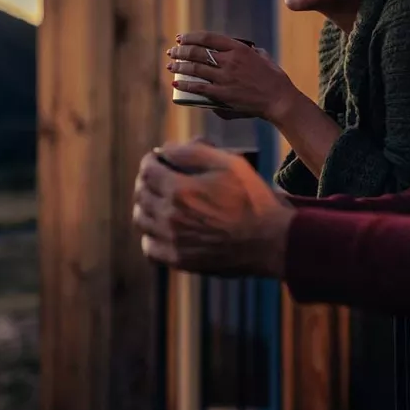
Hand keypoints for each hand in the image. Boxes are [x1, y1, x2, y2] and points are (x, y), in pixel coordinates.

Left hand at [132, 141, 294, 277]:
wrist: (269, 241)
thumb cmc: (252, 198)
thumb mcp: (230, 162)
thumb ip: (193, 151)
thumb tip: (165, 149)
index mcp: (179, 190)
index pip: (147, 170)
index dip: (151, 161)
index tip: (158, 160)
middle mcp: (170, 216)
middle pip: (140, 194)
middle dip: (147, 181)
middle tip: (159, 178)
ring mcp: (173, 241)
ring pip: (141, 220)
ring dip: (146, 206)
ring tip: (160, 202)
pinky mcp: (180, 260)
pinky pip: (149, 248)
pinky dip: (151, 237)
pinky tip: (163, 230)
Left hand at [167, 32, 302, 122]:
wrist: (279, 99)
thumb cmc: (274, 79)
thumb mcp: (264, 58)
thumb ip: (252, 52)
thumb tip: (248, 50)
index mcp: (239, 49)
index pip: (208, 38)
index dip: (191, 37)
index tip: (181, 38)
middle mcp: (230, 60)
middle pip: (197, 52)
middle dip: (181, 51)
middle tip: (172, 52)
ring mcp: (225, 77)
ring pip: (195, 68)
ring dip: (179, 66)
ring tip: (170, 66)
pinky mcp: (223, 94)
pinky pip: (199, 87)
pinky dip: (186, 84)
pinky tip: (176, 83)